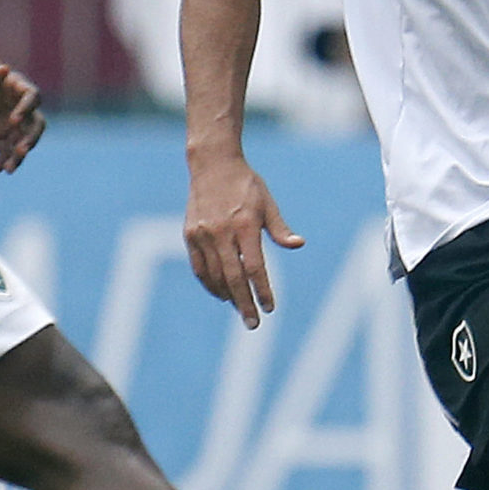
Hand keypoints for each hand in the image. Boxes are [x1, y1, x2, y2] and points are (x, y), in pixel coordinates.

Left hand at [0, 46, 44, 175]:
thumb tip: (4, 71)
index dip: (27, 108)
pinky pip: (2, 151)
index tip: (14, 120)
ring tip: (9, 169)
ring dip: (17, 156)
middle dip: (30, 138)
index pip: (31, 96)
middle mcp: (16, 105)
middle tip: (21, 150)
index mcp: (14, 84)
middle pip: (34, 124)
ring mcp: (7, 122)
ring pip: (20, 142)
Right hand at [183, 152, 302, 328]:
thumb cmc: (246, 185)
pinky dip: (210, 284)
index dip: (263, 290)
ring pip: (215, 276)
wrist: (212, 164)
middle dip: (244, 304)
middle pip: (234, 278)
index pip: (255, 267)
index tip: (270, 307)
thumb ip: (280, 228)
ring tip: (240, 309)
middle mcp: (221, 232)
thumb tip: (298, 245)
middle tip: (253, 324)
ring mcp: (203, 235)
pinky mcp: (190, 235)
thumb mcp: (268, 203)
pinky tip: (221, 293)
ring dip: (228, 296)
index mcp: (245, 225)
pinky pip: (199, 268)